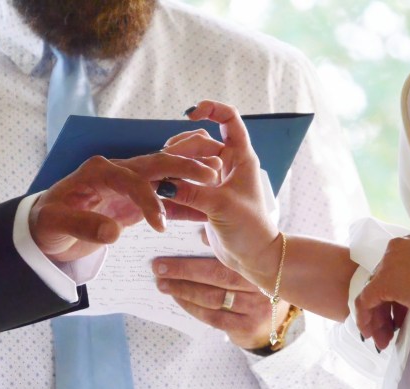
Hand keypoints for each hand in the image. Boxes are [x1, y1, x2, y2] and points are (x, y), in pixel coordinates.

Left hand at [29, 152, 220, 261]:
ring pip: (164, 174)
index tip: (160, 224)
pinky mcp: (136, 199)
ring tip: (219, 178)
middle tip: (211, 174)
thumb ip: (83, 226)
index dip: (147, 199)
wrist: (47, 228)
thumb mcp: (55, 225)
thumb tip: (113, 232)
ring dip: (190, 175)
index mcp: (97, 171)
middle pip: (154, 164)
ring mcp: (129, 183)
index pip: (130, 179)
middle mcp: (117, 171)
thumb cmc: (48, 223)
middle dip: (183, 168)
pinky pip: (164, 196)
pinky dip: (183, 200)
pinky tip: (204, 207)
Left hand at [152, 256, 289, 349]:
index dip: (196, 255)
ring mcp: (255, 309)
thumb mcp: (248, 260)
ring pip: (212, 299)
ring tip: (163, 284)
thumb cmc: (254, 281)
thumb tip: (198, 234)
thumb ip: (227, 248)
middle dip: (183, 272)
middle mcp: (259, 286)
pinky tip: (177, 299)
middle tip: (158, 268)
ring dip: (183, 290)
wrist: (278, 316)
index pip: (223, 259)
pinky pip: (213, 317)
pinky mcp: (246, 327)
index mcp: (258, 264)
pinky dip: (192, 307)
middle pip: (216, 278)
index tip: (171, 248)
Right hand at [160, 100, 279, 279]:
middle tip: (165, 157)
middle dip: (181, 147)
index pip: (229, 120)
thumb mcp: (220, 206)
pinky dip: (171, 190)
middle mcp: (227, 166)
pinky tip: (156, 196)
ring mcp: (214, 183)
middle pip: (200, 143)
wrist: (253, 258)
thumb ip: (192, 193)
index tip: (190, 114)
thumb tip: (162, 185)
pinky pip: (183, 187)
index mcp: (241, 157)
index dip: (211, 109)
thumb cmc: (249, 228)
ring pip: (188, 165)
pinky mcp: (204, 200)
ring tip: (157, 177)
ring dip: (173, 169)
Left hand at [355, 235, 409, 348]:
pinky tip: (369, 333)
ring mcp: (386, 265)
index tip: (394, 320)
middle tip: (386, 334)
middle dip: (382, 313)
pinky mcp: (384, 282)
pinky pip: (364, 302)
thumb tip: (400, 311)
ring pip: (371, 295)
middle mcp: (391, 252)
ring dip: (376, 321)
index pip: (387, 275)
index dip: (389, 301)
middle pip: (378, 286)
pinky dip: (365, 319)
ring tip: (383, 341)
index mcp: (403, 247)